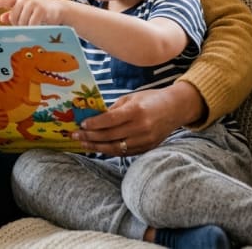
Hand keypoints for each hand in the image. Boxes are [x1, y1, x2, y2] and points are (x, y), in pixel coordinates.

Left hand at [0, 0, 72, 25]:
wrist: (61, 9)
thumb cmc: (42, 11)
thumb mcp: (27, 11)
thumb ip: (14, 14)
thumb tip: (1, 17)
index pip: (4, 1)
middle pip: (13, 17)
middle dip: (18, 24)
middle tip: (27, 25)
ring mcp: (33, 3)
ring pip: (21, 22)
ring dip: (26, 27)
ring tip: (35, 25)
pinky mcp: (40, 10)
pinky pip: (31, 25)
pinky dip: (33, 29)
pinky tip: (38, 27)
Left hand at [72, 82, 204, 155]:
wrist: (176, 108)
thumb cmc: (151, 99)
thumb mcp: (131, 98)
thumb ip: (114, 109)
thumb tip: (94, 118)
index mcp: (136, 111)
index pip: (110, 120)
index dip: (94, 124)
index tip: (81, 125)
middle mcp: (141, 127)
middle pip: (110, 136)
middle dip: (90, 137)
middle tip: (75, 136)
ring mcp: (144, 140)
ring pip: (115, 147)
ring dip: (97, 147)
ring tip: (83, 144)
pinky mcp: (147, 148)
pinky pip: (124, 152)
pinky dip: (109, 150)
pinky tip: (98, 147)